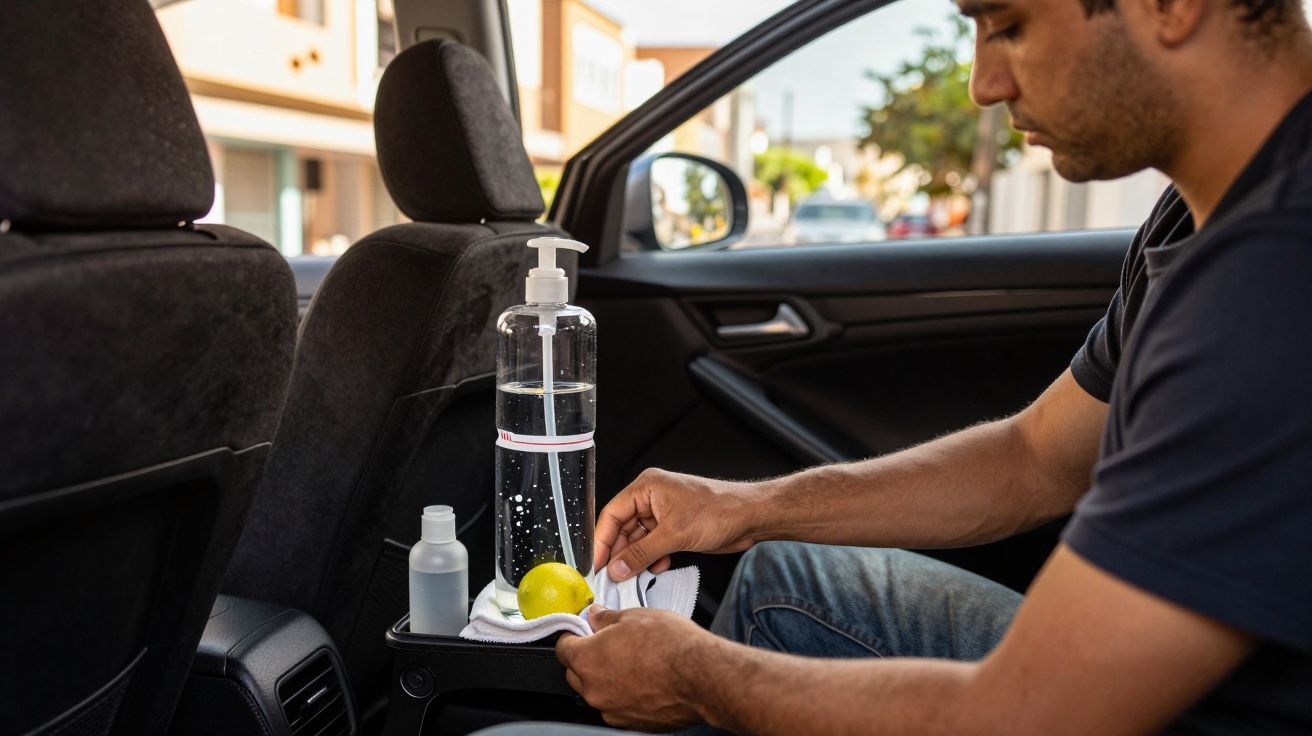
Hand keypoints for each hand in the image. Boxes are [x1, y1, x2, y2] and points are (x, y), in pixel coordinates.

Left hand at [556, 606, 713, 730]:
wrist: (702, 676)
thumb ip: (607, 618)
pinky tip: (643, 680)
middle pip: (575, 673)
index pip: (562, 647)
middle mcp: (594, 690)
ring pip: (597, 692)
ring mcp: (612, 710)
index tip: (582, 631)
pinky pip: (616, 706)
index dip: (572, 635)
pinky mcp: (630, 724)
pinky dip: (623, 695)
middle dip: (586, 658)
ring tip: (632, 662)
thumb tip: (596, 616)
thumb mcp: (635, 616)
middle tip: (609, 644)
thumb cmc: (672, 646)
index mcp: (588, 659)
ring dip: (605, 678)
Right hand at [595, 468, 765, 580]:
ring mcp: (663, 513)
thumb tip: (617, 568)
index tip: (596, 563)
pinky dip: (652, 557)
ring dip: (636, 558)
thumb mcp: (674, 535)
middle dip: (619, 552)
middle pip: (622, 528)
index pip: (612, 514)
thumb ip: (642, 553)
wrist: (750, 516)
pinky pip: (653, 545)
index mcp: (646, 487)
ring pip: (638, 539)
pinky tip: (656, 567)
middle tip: (612, 576)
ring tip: (632, 576)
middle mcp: (651, 498)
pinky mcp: (674, 527)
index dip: (602, 540)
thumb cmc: (719, 510)